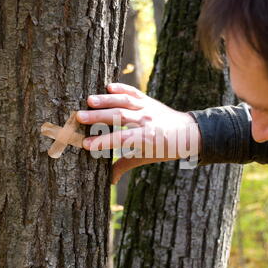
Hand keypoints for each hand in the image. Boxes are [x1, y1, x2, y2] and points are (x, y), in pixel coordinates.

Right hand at [76, 83, 201, 184]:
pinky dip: (122, 87)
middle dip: (98, 117)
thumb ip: (125, 166)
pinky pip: (134, 92)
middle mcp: (146, 120)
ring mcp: (147, 107)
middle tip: (79, 117)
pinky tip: (108, 86)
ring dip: (106, 100)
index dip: (103, 142)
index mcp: (147, 138)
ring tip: (89, 100)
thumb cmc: (165, 148)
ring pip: (125, 102)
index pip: (121, 139)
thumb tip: (110, 181)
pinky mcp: (148, 99)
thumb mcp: (147, 158)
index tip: (85, 144)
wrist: (188, 132)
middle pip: (119, 117)